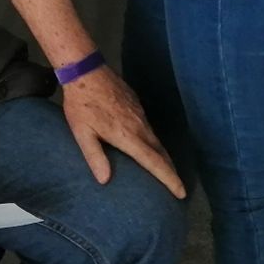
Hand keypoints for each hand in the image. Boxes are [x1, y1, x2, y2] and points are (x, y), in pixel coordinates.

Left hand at [62, 67, 186, 198]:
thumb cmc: (81, 104)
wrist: (86, 70)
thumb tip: (105, 180)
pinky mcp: (136, 103)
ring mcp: (139, 113)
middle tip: (178, 188)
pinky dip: (154, 141)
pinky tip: (149, 145)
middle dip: (171, 171)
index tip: (182, 192)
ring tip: (165, 170)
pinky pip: (149, 127)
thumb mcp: (81, 132)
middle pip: (161, 152)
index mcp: (128, 136)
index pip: (155, 162)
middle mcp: (139, 125)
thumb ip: (94, 156)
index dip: (169, 178)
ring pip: (156, 139)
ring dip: (163, 156)